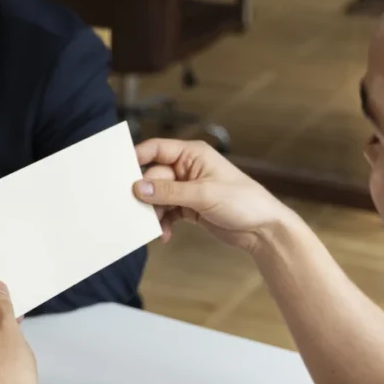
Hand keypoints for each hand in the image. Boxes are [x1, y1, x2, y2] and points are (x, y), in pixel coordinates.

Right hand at [133, 138, 291, 252]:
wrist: (263, 229)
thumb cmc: (243, 202)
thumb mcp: (204, 195)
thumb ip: (169, 191)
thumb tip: (139, 188)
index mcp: (192, 154)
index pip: (157, 149)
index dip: (137, 158)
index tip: (120, 173)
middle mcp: (187, 168)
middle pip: (153, 177)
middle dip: (147, 195)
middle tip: (138, 211)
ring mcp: (187, 188)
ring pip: (158, 197)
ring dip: (154, 213)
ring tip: (155, 227)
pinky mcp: (189, 207)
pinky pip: (166, 212)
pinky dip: (163, 223)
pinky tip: (165, 234)